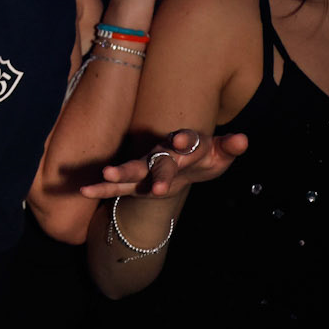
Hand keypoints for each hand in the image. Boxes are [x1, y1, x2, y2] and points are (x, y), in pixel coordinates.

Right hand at [80, 126, 248, 199]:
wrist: (183, 162)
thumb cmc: (203, 156)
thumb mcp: (219, 153)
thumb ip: (230, 146)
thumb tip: (244, 140)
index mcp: (183, 144)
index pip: (183, 139)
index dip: (184, 138)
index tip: (184, 139)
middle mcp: (161, 152)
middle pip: (158, 160)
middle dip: (157, 170)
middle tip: (157, 186)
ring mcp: (145, 166)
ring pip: (132, 169)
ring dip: (120, 172)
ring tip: (107, 174)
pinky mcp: (135, 182)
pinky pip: (116, 186)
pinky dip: (102, 187)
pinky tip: (84, 190)